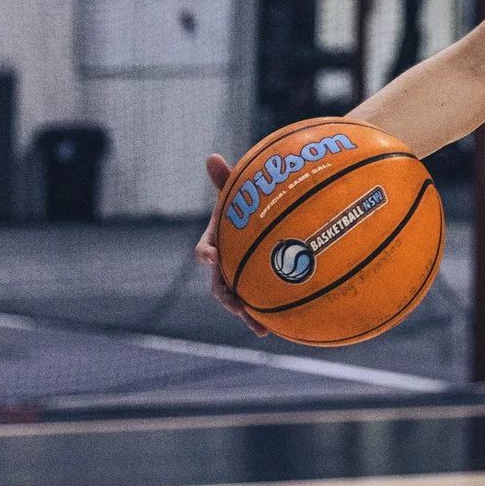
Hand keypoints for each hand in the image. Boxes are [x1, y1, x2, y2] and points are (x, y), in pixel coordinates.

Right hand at [195, 154, 265, 334]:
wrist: (264, 224)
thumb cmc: (247, 207)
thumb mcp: (238, 194)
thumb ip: (227, 180)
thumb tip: (211, 156)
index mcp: (217, 242)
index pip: (206, 249)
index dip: (206, 253)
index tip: (209, 256)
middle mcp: (226, 265)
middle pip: (220, 284)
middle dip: (226, 295)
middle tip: (235, 303)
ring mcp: (242, 279)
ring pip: (240, 300)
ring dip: (247, 314)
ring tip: (259, 326)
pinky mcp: (259, 288)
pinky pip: (261, 305)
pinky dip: (267, 317)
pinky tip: (279, 329)